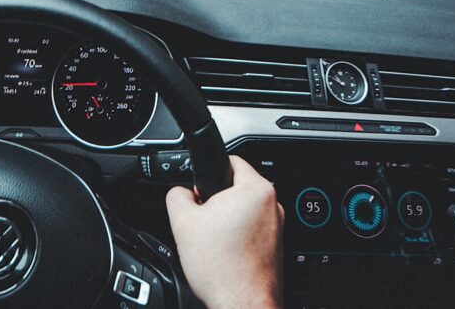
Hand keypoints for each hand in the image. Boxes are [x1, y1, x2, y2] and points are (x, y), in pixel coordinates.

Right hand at [165, 156, 283, 308]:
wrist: (242, 306)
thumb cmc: (222, 269)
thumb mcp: (182, 221)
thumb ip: (176, 194)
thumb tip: (180, 192)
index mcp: (256, 189)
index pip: (229, 160)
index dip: (206, 173)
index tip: (199, 190)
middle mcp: (273, 205)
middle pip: (236, 187)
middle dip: (215, 200)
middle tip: (202, 221)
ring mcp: (277, 227)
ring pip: (242, 210)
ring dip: (226, 220)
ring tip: (213, 241)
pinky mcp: (275, 246)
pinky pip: (250, 229)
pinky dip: (236, 236)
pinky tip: (224, 254)